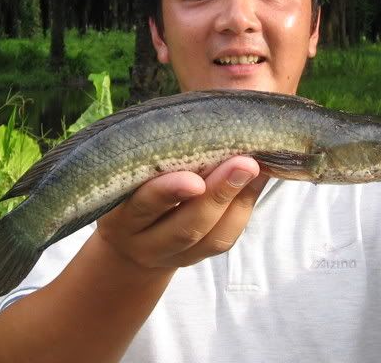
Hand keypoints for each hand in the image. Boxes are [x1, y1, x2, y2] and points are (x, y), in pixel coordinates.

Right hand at [96, 156, 267, 268]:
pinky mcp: (198, 257)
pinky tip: (259, 179)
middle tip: (245, 164)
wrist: (126, 240)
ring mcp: (174, 256)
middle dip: (218, 194)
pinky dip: (245, 207)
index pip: (145, 205)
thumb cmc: (128, 187)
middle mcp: (146, 242)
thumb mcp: (128, 173)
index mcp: (122, 217)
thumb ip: (152, 155)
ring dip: (239, 200)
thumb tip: (200, 123)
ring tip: (258, 168)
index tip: (194, 180)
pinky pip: (225, 238)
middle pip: (186, 227)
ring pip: (212, 238)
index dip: (169, 193)